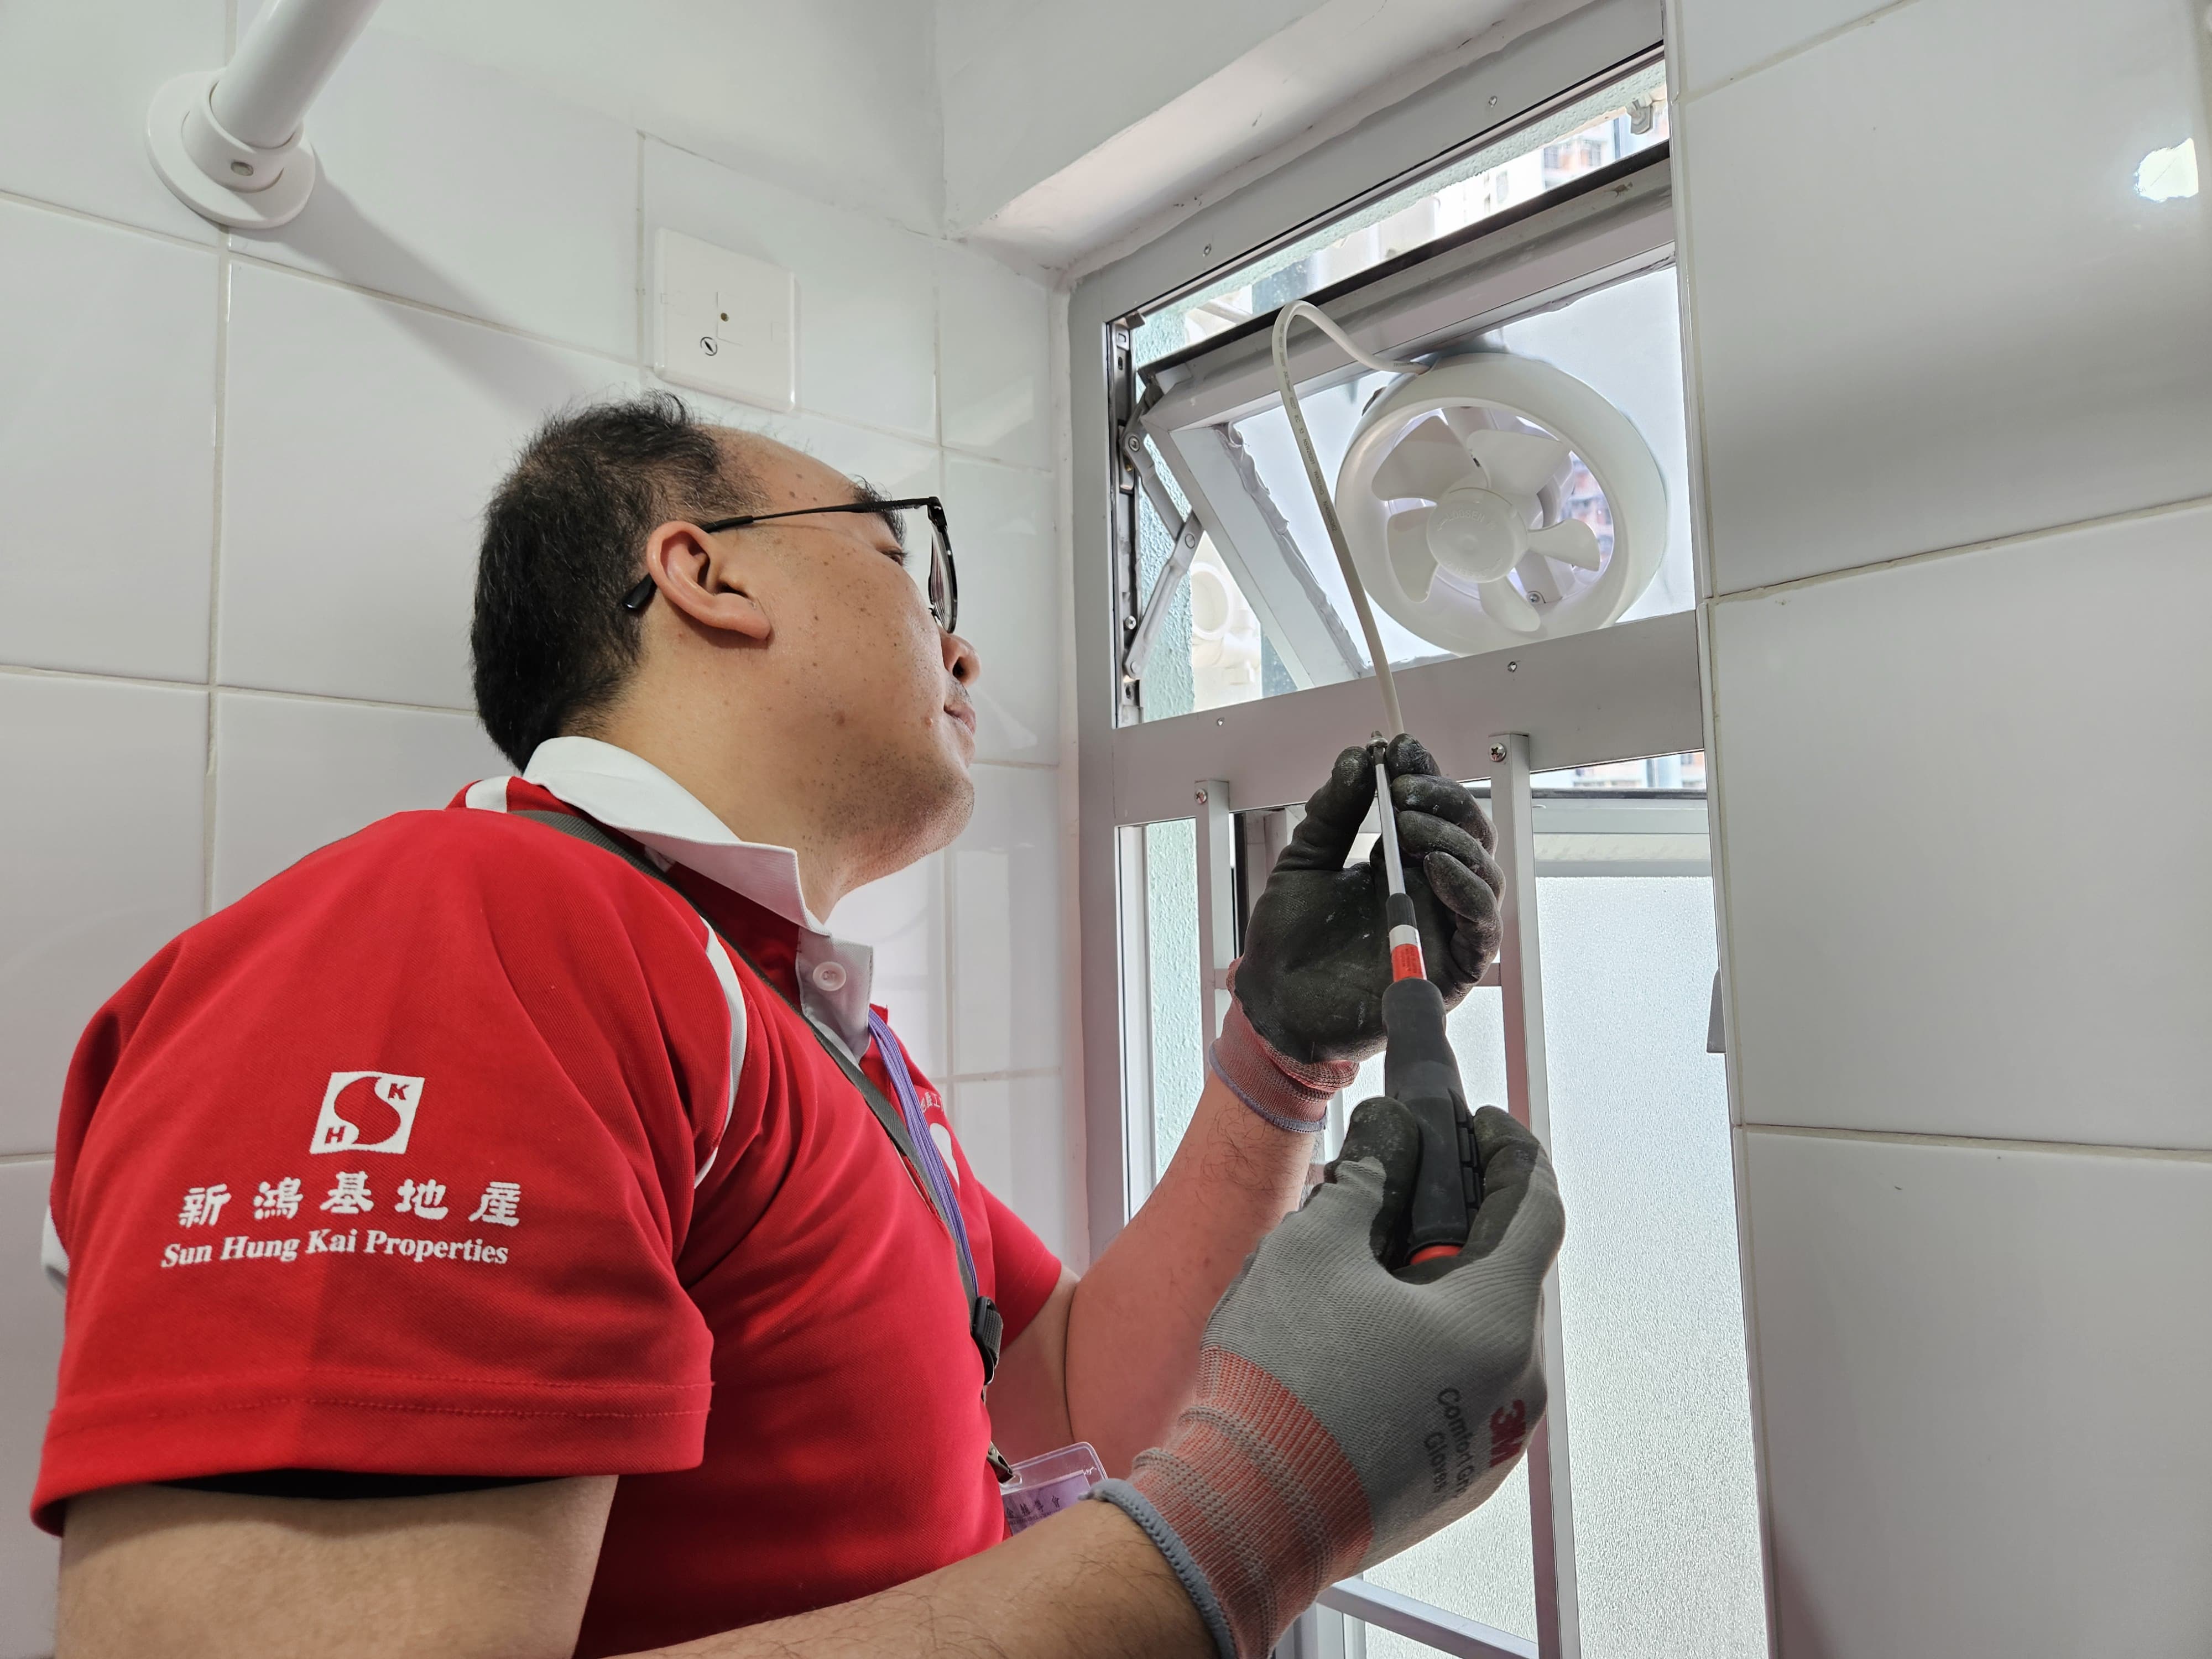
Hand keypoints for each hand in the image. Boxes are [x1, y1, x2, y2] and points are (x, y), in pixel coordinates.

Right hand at [1094, 1099, 1561, 1658]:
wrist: (1247, 1516)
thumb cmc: (1283, 1384)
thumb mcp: (1313, 1246)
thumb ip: (1366, 1180)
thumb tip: (1389, 1140)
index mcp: (1497, 1321)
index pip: (1536, 1207)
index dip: (1511, 1151)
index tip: (1482, 1125)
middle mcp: (1517, 1388)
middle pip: (1501, 1275)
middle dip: (1449, 1224)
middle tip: (1391, 1193)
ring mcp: (1491, 1445)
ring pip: (1474, 1337)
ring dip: (1429, 1293)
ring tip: (1354, 1273)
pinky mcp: (1454, 1483)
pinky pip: (1456, 1393)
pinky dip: (1421, 1353)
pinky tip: (1354, 1345)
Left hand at [1214, 736, 1500, 1121]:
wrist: (1275, 1001)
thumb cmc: (1290, 939)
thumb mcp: (1304, 861)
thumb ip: (1332, 812)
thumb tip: (1357, 757)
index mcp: (1401, 860)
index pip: (1433, 807)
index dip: (1424, 773)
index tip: (1400, 748)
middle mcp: (1432, 889)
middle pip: (1469, 832)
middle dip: (1442, 799)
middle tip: (1402, 789)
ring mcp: (1445, 927)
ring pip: (1484, 871)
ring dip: (1452, 839)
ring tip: (1409, 825)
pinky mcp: (1453, 967)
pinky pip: (1482, 925)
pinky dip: (1468, 891)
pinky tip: (1435, 868)